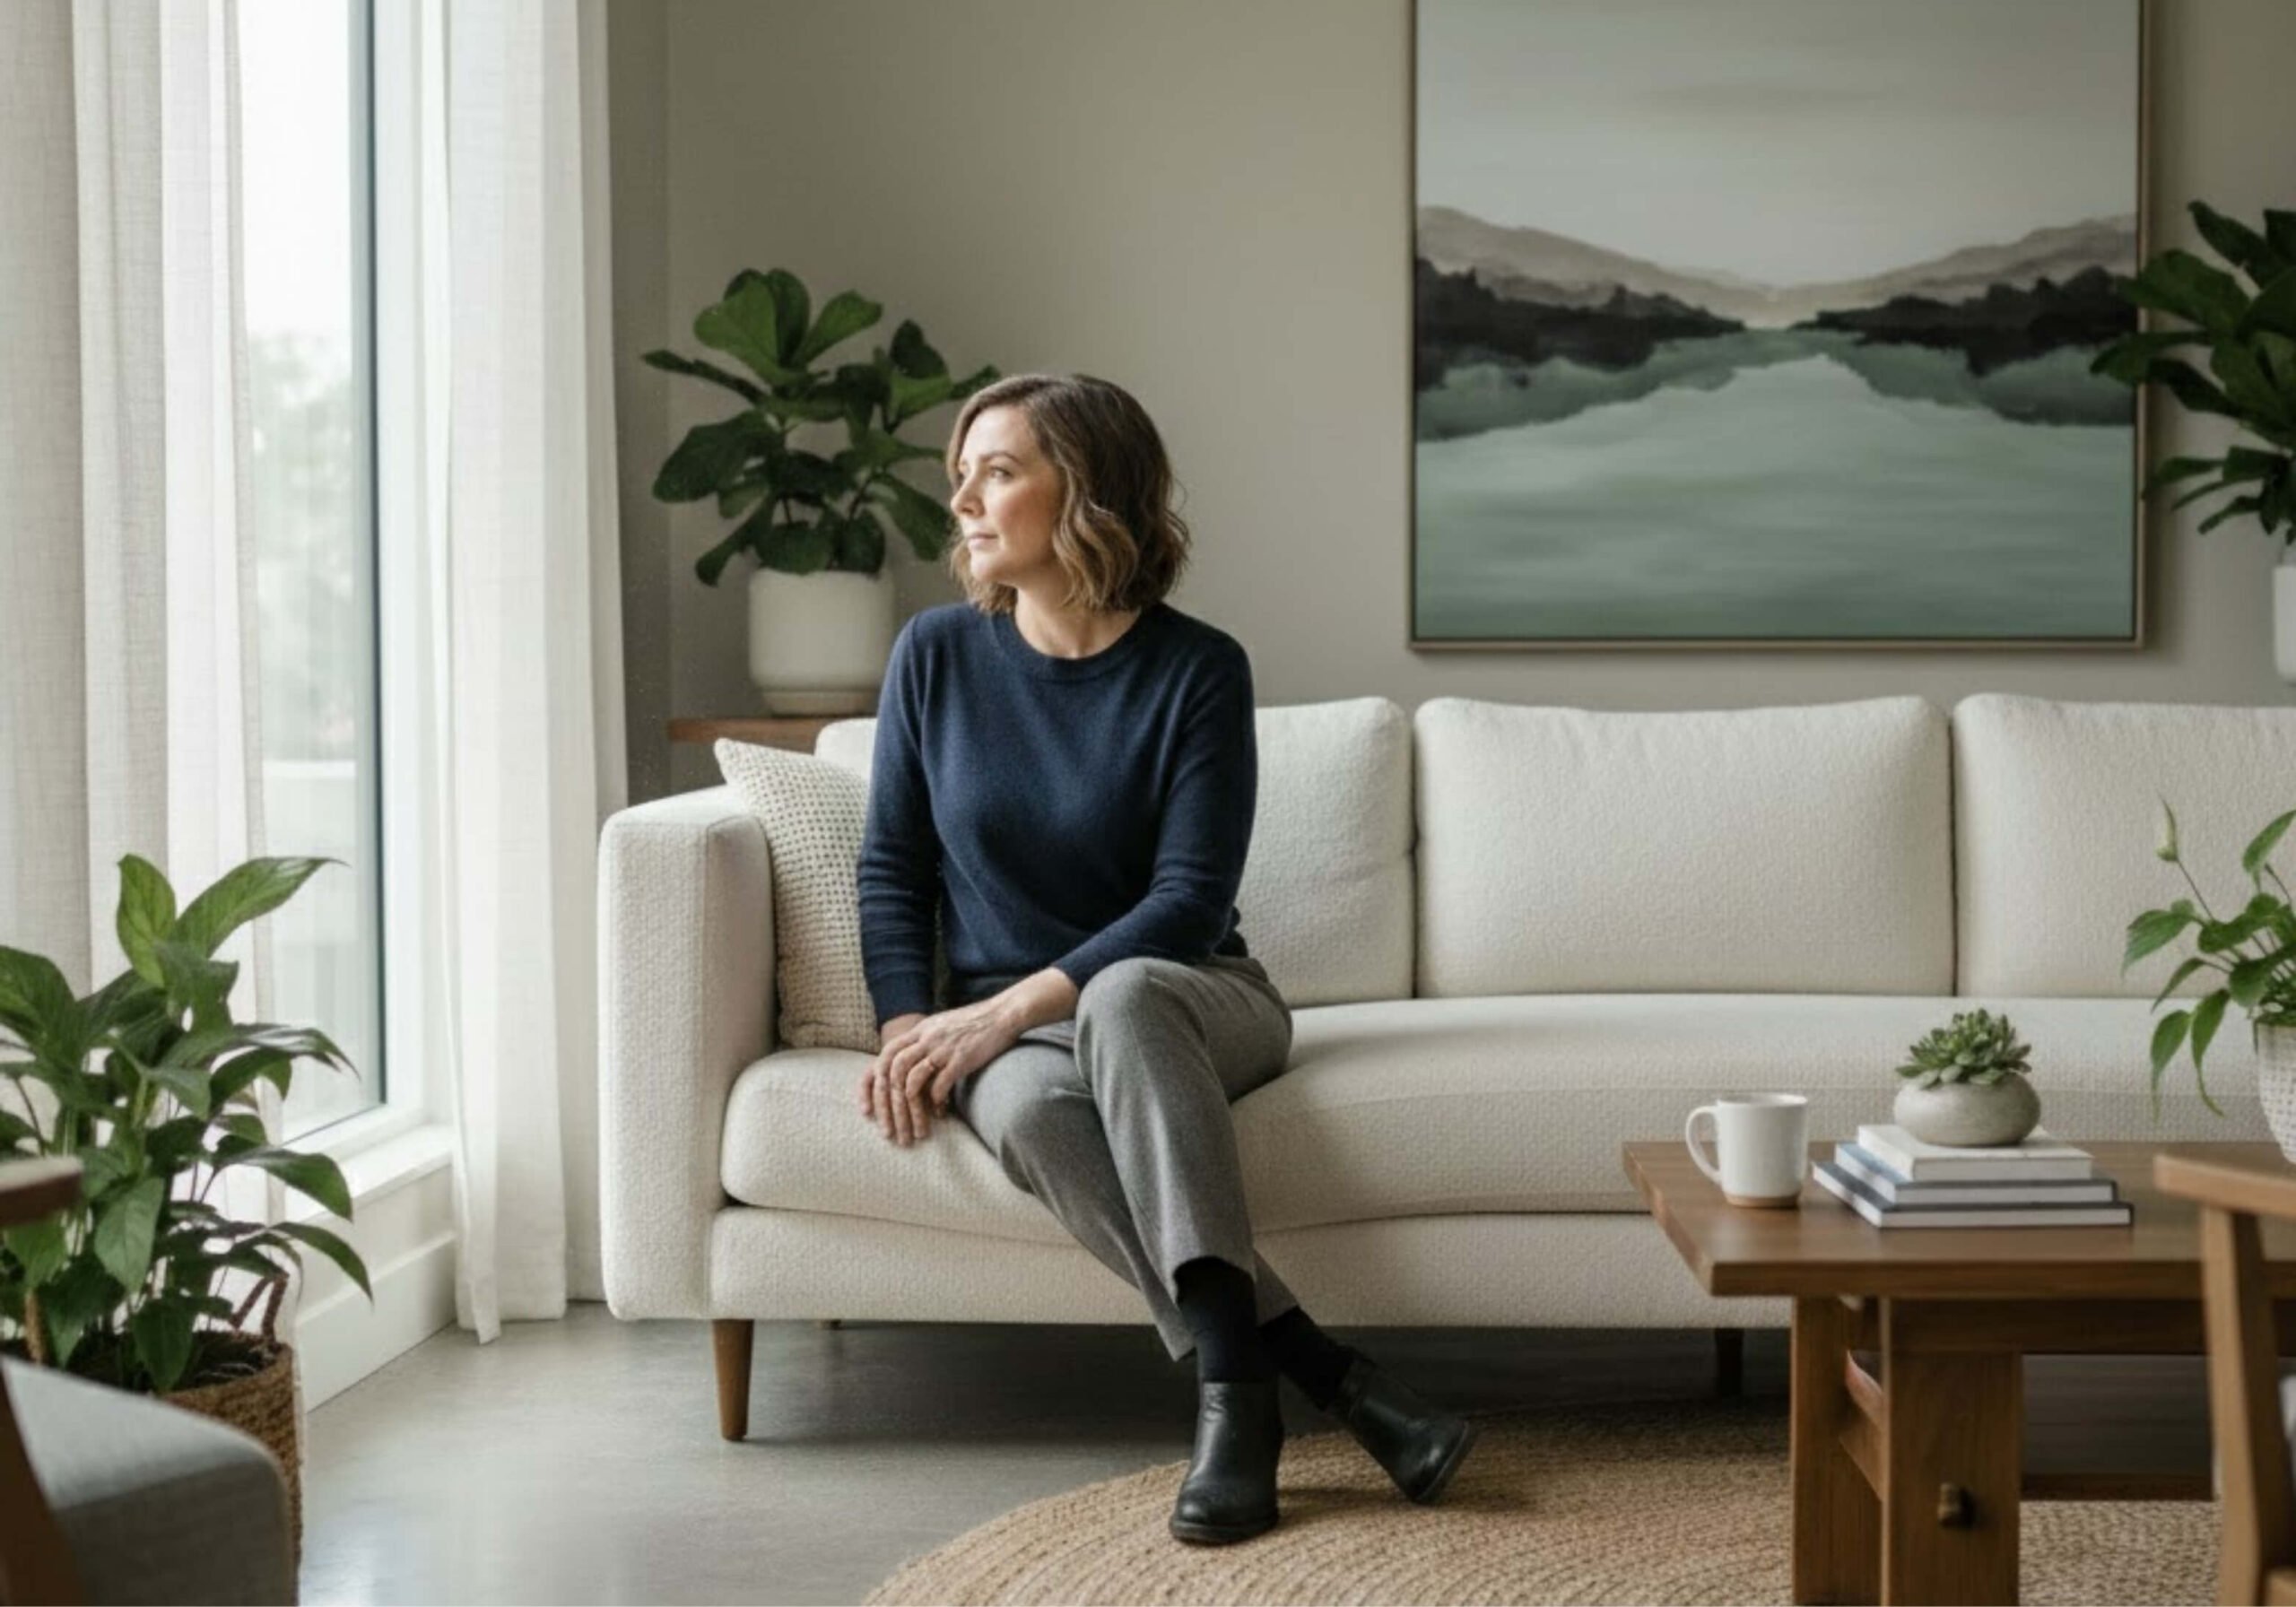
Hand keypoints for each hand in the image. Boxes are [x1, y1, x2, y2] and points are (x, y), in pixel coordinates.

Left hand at [862, 1001, 1020, 1145]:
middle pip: (893, 1073)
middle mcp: (926, 1038)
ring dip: (910, 1111)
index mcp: (919, 1030)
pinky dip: (936, 1102)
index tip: (867, 1110)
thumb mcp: (942, 1026)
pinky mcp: (960, 1059)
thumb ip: (925, 1041)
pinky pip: (939, 1085)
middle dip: (888, 1106)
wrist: (1003, 1013)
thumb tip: (910, 1066)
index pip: (885, 1055)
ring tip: (916, 1130)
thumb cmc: (975, 1023)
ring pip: (911, 1082)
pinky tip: (941, 1113)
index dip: (871, 1084)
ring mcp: (942, 1048)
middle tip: (889, 1131)